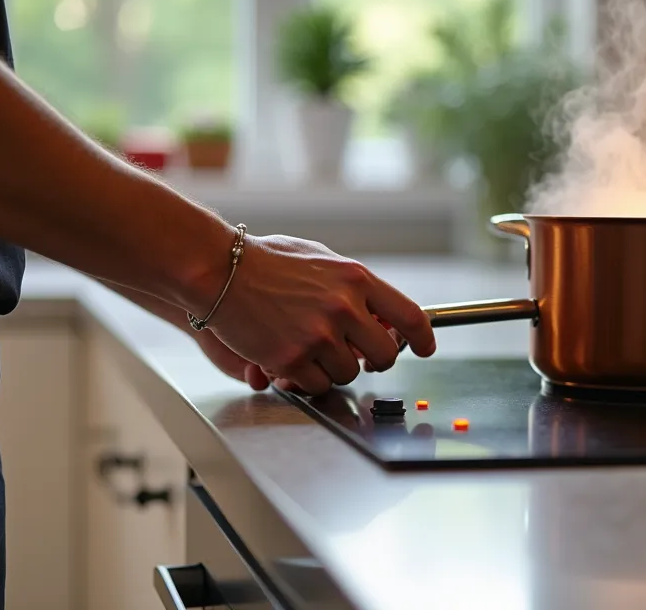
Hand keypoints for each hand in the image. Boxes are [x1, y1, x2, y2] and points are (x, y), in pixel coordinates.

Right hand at [202, 235, 435, 394]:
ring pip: (349, 374)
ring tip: (309, 346)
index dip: (423, 338)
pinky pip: (317, 385)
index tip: (424, 348)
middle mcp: (343, 307)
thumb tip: (380, 313)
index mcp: (356, 279)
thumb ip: (353, 286)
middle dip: (375, 361)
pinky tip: (291, 357)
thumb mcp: (320, 260)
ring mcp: (319, 335)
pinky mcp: (293, 359)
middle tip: (359, 357)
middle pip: (385, 355)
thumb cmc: (267, 262)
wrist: (220, 272)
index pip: (409, 316)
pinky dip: (307, 379)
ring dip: (333, 368)